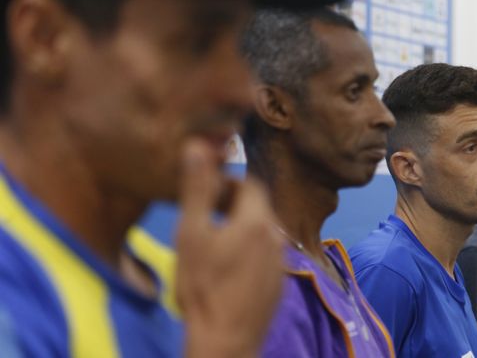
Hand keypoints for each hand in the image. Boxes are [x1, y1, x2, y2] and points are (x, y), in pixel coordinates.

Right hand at [176, 139, 282, 357]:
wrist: (224, 341)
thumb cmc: (202, 286)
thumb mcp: (191, 233)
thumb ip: (197, 188)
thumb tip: (198, 145)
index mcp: (257, 220)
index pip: (249, 183)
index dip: (226, 183)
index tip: (205, 196)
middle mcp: (276, 237)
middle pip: (256, 207)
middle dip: (232, 205)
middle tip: (204, 219)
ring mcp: (280, 262)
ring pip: (260, 232)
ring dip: (239, 230)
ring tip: (211, 246)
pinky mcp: (278, 284)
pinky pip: (264, 256)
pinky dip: (247, 253)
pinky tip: (226, 271)